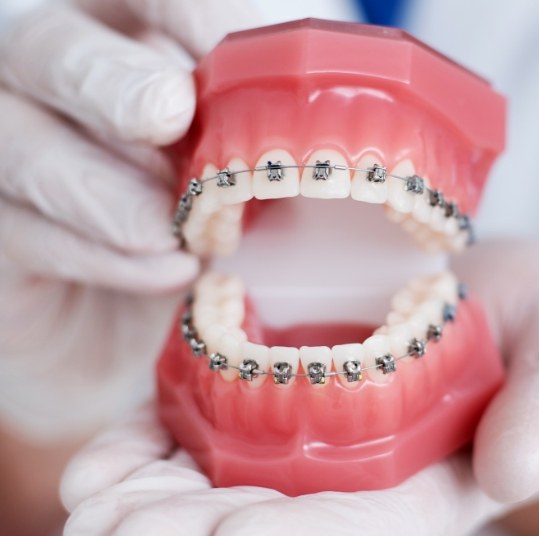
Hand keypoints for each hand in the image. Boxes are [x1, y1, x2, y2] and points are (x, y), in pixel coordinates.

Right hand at [0, 1, 258, 535]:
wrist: (145, 347)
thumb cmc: (214, 253)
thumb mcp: (255, 192)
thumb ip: (273, 151)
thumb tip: (352, 134)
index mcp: (132, 59)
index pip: (144, 2)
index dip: (187, 14)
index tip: (232, 53)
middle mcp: (62, 98)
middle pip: (53, 51)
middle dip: (111, 79)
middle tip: (166, 113)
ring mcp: (16, 165)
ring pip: (18, 142)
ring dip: (100, 186)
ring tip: (171, 232)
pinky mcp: (1, 239)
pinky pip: (24, 232)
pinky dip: (97, 254)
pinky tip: (162, 273)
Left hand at [60, 239, 538, 535]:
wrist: (491, 280)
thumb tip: (517, 473)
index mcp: (425, 481)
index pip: (362, 531)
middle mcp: (353, 470)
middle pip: (270, 517)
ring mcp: (304, 428)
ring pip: (218, 480)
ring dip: (149, 499)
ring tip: (88, 506)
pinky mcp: (268, 380)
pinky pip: (200, 422)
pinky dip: (148, 444)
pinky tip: (99, 462)